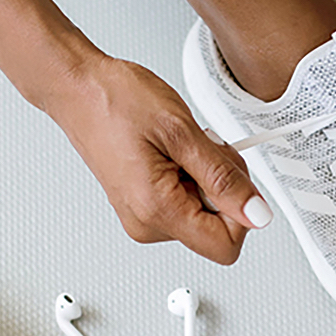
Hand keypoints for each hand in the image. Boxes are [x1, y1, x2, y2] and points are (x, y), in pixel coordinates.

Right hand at [41, 53, 270, 263]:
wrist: (79, 89)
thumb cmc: (116, 102)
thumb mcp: (183, 133)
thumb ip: (224, 178)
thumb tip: (256, 213)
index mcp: (157, 211)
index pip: (225, 246)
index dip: (242, 211)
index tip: (235, 177)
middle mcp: (147, 224)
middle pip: (217, 228)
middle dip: (224, 186)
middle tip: (204, 148)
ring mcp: (142, 216)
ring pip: (203, 211)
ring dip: (207, 177)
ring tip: (182, 145)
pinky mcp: (142, 205)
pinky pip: (185, 200)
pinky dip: (191, 175)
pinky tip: (174, 151)